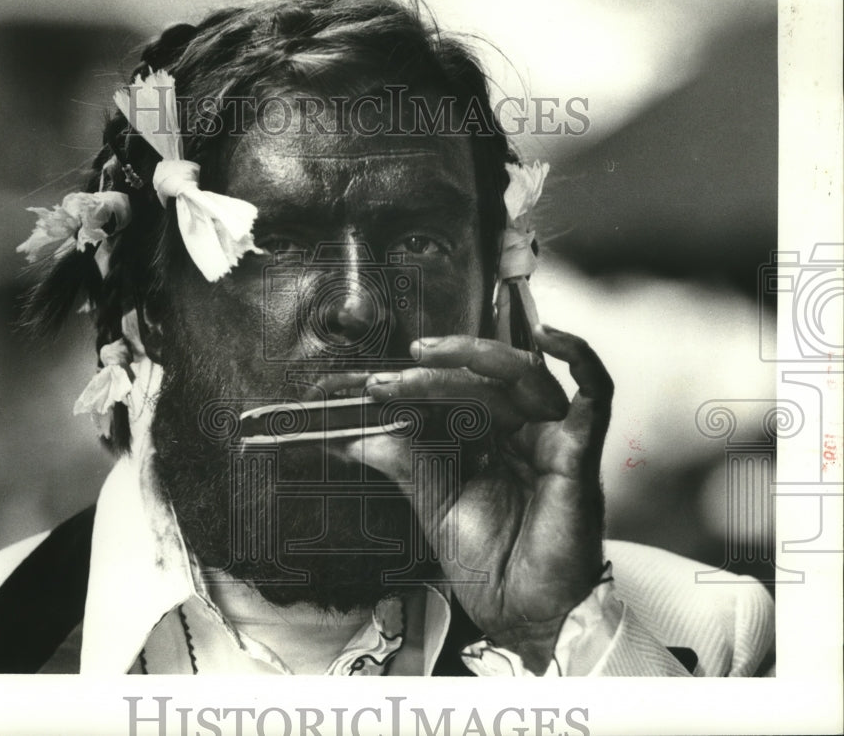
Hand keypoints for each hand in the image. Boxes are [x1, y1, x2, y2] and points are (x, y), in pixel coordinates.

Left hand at [362, 325, 612, 672]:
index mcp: (490, 439)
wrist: (520, 612)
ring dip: (471, 360)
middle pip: (483, 379)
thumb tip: (352, 435)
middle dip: (432, 373)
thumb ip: (403, 462)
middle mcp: (523, 431)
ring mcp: (552, 437)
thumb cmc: (487, 561)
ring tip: (422, 358)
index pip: (457, 392)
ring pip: (520, 375)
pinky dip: (579, 357)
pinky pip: (595, 393)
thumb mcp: (432, 502)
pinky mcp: (579, 452)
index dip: (416, 384)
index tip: (371, 387)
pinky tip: (548, 335)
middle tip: (387, 378)